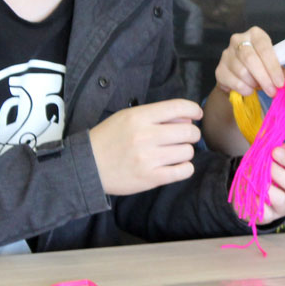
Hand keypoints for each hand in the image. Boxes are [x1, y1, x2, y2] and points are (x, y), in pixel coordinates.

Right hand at [88, 98, 202, 194]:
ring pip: (188, 151)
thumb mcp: (127, 117)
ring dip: (186, 151)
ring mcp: (148, 158)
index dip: (193, 109)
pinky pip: (183, 171)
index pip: (177, 107)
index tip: (197, 114)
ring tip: (175, 153)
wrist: (87, 166)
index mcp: (139, 117)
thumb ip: (157, 115)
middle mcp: (145, 136)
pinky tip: (177, 166)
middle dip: (191, 133)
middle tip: (184, 137)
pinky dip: (185, 168)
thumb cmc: (109, 138)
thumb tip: (188, 116)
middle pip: (188, 131)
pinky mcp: (150, 178)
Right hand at [214, 26, 284, 96]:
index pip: (264, 48)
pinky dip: (244, 89)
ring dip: (254, 84)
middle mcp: (238, 40)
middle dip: (264, 78)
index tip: (280, 82)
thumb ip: (278, 66)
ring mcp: (226, 54)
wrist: (239, 73)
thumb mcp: (271, 60)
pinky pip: (233, 82)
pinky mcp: (219, 69)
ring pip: (242, 71)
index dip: (273, 67)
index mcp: (255, 34)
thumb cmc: (261, 64)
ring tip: (260, 88)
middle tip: (272, 91)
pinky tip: (249, 90)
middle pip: (250, 59)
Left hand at [233, 147, 284, 223]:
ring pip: (282, 201)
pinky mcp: (270, 217)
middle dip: (280, 174)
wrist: (248, 194)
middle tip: (267, 166)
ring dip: (268, 188)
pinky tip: (251, 193)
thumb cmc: (262, 174)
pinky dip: (256, 201)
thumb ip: (271, 150)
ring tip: (257, 181)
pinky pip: (265, 212)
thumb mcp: (267, 159)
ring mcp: (284, 207)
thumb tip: (274, 143)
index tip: (275, 151)